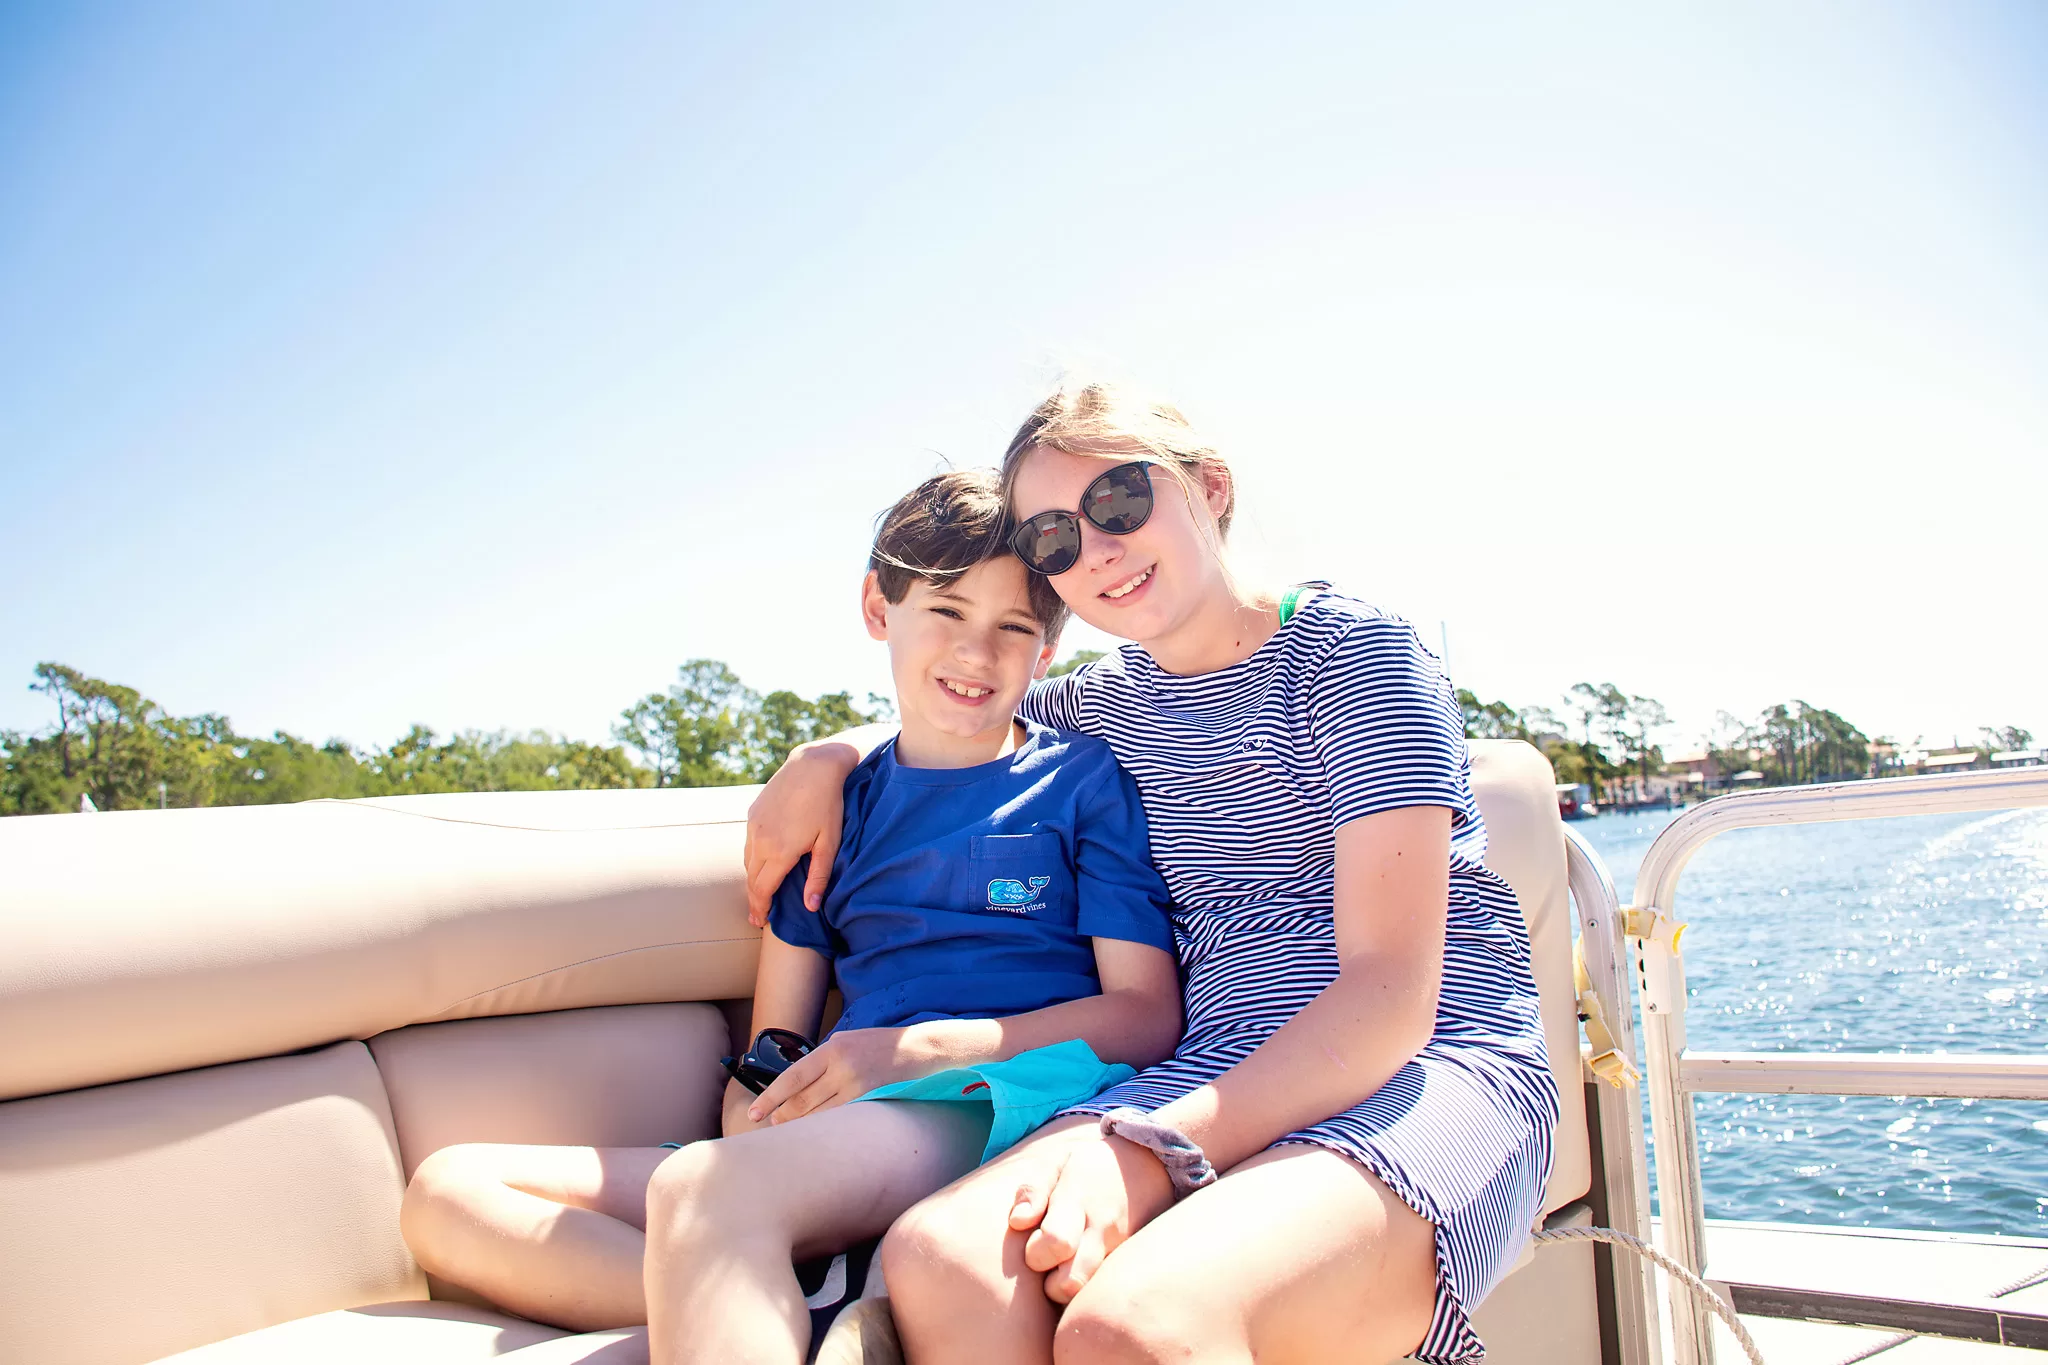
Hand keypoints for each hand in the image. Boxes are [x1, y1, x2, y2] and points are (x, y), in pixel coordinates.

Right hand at [744, 744, 852, 926]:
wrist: (813, 766)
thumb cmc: (828, 805)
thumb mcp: (829, 843)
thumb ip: (819, 877)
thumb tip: (811, 907)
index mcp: (779, 851)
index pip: (763, 889)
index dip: (760, 908)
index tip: (760, 922)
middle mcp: (760, 840)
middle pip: (751, 879)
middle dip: (753, 899)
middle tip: (756, 917)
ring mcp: (753, 825)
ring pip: (747, 861)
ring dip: (752, 879)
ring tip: (758, 894)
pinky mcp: (752, 812)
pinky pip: (748, 843)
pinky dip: (752, 859)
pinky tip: (761, 864)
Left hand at [747, 1027, 915, 1125]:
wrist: (922, 1051)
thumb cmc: (882, 1045)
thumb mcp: (848, 1040)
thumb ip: (823, 1059)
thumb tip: (796, 1083)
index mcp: (833, 1048)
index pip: (792, 1078)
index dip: (770, 1098)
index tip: (754, 1113)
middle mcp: (843, 1067)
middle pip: (802, 1101)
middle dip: (783, 1116)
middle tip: (773, 1124)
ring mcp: (859, 1087)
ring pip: (819, 1116)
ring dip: (801, 1127)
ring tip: (790, 1132)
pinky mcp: (872, 1102)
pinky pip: (840, 1122)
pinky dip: (824, 1130)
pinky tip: (817, 1135)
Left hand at [1007, 1134, 1175, 1303]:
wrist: (1152, 1165)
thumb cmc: (1093, 1167)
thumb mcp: (1059, 1163)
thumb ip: (1033, 1190)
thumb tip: (1016, 1222)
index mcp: (1077, 1201)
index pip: (1055, 1243)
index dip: (1036, 1253)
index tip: (1036, 1242)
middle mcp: (1103, 1230)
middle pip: (1070, 1282)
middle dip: (1051, 1285)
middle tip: (1052, 1263)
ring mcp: (1122, 1249)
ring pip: (1090, 1294)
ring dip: (1072, 1290)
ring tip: (1069, 1268)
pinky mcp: (1134, 1263)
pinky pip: (1108, 1290)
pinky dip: (1093, 1291)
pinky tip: (1088, 1270)